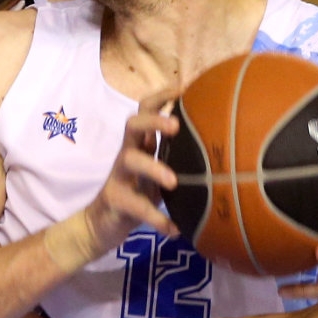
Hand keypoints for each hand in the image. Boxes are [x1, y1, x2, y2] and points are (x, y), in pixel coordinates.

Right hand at [83, 88, 180, 252]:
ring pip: (130, 161)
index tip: (182, 88)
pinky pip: (136, 207)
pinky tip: (175, 230)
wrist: (101, 225)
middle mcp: (127, 154)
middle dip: (153, 121)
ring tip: (173, 183)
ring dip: (153, 168)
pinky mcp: (115, 201)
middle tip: (176, 126)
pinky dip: (157, 219)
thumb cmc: (136, 193)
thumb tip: (217, 147)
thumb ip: (173, 157)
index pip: (144, 110)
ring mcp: (119, 177)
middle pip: (132, 125)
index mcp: (140, 145)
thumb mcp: (154, 172)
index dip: (160, 97)